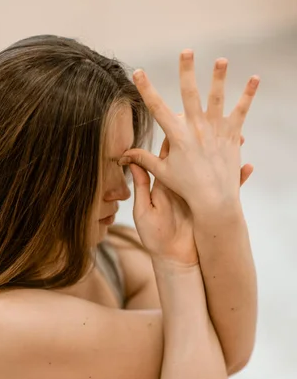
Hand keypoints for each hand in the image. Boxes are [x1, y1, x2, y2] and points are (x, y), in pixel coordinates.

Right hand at [119, 51, 258, 213]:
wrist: (213, 200)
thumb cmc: (186, 188)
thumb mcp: (162, 172)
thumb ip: (143, 159)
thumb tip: (122, 156)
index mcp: (176, 136)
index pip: (157, 108)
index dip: (145, 88)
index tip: (138, 71)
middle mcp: (195, 129)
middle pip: (189, 94)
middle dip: (186, 71)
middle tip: (186, 51)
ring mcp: (214, 130)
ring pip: (217, 98)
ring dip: (219, 77)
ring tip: (221, 59)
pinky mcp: (231, 135)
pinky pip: (240, 111)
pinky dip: (248, 95)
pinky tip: (254, 79)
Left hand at [127, 132, 251, 263]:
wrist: (173, 259)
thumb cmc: (154, 237)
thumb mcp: (144, 210)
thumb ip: (141, 186)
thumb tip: (130, 160)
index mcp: (165, 184)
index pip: (170, 155)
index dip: (176, 137)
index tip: (182, 119)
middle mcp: (183, 185)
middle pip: (195, 156)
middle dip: (205, 140)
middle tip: (216, 122)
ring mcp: (198, 194)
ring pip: (213, 169)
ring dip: (226, 156)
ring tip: (240, 141)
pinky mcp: (210, 205)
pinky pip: (227, 190)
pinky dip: (238, 180)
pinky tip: (248, 168)